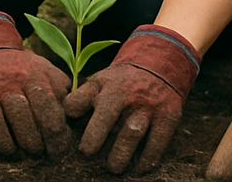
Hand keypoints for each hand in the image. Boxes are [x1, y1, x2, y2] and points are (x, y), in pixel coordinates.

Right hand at [0, 10, 70, 157]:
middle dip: (41, 141)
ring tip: (28, 151)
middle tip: (43, 152)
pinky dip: (2, 143)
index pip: (51, 107)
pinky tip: (8, 147)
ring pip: (11, 123)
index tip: (60, 149)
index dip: (57, 134)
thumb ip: (61, 90)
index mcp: (37, 74)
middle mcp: (15, 79)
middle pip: (33, 117)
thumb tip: (77, 115)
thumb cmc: (22, 71)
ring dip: (23, 143)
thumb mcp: (45, 71)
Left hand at [64, 25, 199, 173]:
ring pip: (131, 134)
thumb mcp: (100, 81)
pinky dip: (147, 160)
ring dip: (119, 156)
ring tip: (113, 167)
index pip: (81, 101)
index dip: (70, 115)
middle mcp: (127, 94)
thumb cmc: (122, 81)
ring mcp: (148, 105)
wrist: (159, 64)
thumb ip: (81, 98)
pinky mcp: (168, 116)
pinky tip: (138, 168)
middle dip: (94, 138)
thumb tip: (63, 116)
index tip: (72, 136)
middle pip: (106, 117)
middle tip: (88, 154)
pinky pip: (157, 144)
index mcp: (106, 85)